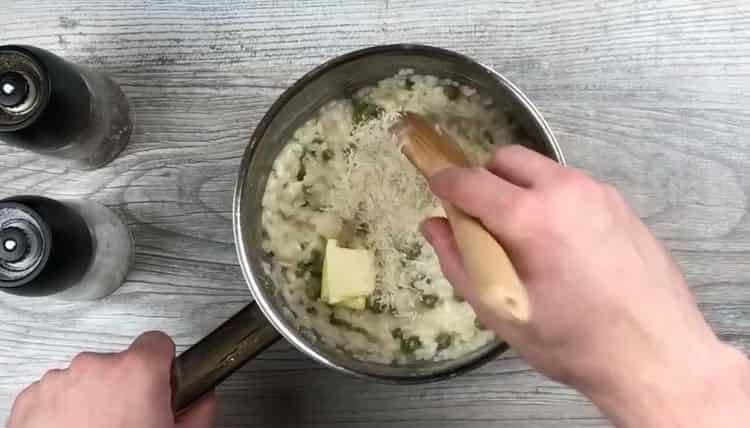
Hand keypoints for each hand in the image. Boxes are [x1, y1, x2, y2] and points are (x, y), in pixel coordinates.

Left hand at [7, 331, 216, 427]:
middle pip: (121, 364)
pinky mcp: (32, 397)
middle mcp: (97, 367)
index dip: (162, 364)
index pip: (158, 342)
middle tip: (129, 423)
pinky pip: (57, 393)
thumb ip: (199, 413)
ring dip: (94, 399)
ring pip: (88, 378)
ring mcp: (61, 380)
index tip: (159, 383)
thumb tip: (204, 401)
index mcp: (138, 372)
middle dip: (125, 389)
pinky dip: (65, 410)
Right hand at [421, 145, 749, 427]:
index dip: (445, 182)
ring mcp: (598, 192)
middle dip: (484, 181)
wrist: (656, 357)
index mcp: (531, 217)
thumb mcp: (501, 312)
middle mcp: (566, 190)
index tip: (435, 188)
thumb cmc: (571, 342)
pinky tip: (559, 244)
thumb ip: (458, 262)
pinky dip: (549, 199)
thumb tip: (432, 226)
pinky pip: (569, 185)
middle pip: (506, 159)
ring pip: (541, 169)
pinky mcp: (619, 202)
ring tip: (523, 237)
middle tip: (481, 221)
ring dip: (518, 189)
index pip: (471, 181)